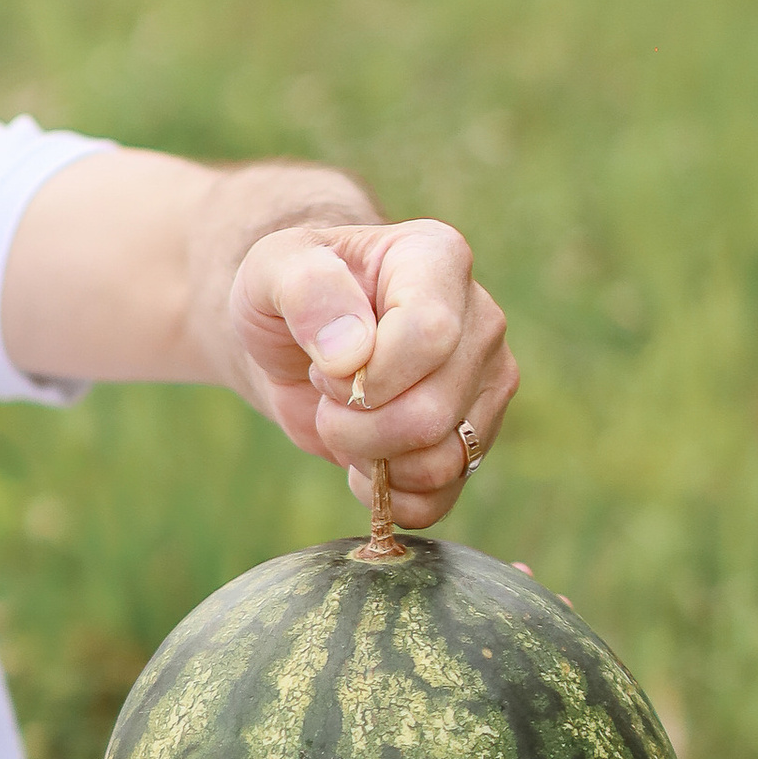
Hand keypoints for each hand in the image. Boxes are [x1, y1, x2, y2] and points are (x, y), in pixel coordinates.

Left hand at [229, 219, 517, 529]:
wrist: (298, 342)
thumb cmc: (287, 296)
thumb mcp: (271, 268)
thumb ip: (306, 291)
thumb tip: (351, 355)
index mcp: (438, 260)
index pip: (429, 335)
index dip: (367, 375)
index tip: (326, 366)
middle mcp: (480, 322)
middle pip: (432, 413)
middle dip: (356, 426)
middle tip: (328, 399)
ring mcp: (486, 385)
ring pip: (441, 462)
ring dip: (372, 462)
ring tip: (347, 425)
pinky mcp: (476, 440)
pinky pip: (439, 498)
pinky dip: (388, 495)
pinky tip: (364, 461)